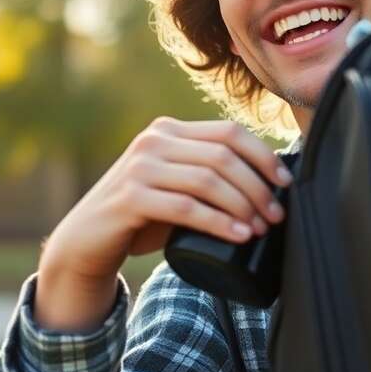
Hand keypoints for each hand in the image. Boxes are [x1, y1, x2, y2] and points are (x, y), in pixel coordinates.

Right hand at [34, 118, 290, 330]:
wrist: (85, 240)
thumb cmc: (140, 218)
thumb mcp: (173, 187)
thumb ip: (204, 177)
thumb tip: (268, 189)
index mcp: (167, 131)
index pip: (228, 132)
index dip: (263, 156)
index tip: (285, 183)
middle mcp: (153, 141)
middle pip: (223, 156)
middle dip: (258, 186)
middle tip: (276, 216)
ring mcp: (140, 167)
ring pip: (208, 180)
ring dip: (243, 205)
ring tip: (261, 228)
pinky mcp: (131, 197)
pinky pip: (187, 207)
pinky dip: (219, 222)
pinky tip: (238, 235)